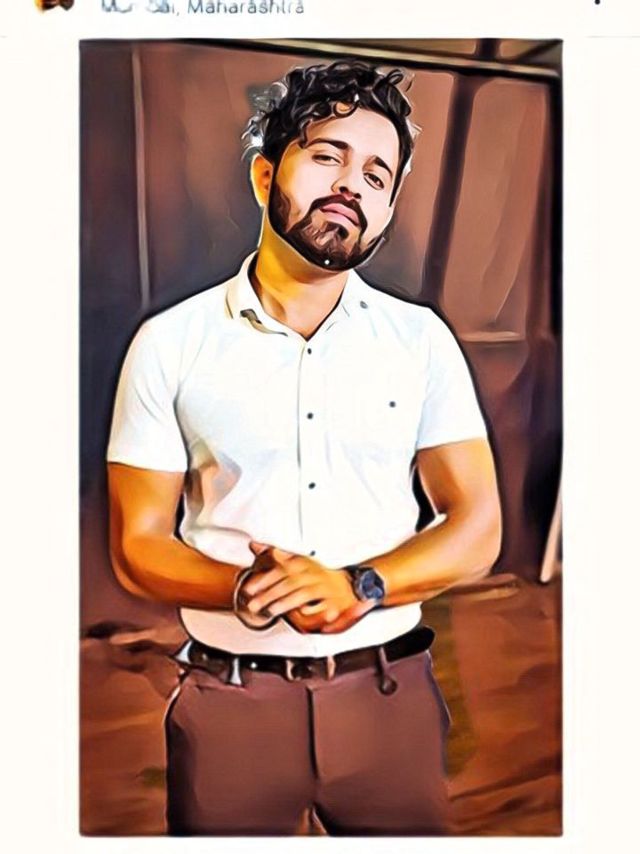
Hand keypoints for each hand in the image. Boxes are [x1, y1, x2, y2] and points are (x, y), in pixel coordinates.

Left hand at [243, 541, 374, 632]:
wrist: (352, 586)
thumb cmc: (322, 576)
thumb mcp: (300, 562)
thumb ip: (276, 556)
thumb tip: (254, 545)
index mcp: (304, 564)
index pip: (281, 570)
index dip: (264, 579)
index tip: (249, 588)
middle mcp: (314, 574)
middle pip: (288, 584)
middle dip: (269, 595)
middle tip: (253, 605)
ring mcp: (325, 588)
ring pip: (302, 595)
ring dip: (286, 602)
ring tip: (272, 610)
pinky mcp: (335, 602)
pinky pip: (322, 607)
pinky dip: (313, 611)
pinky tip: (302, 614)